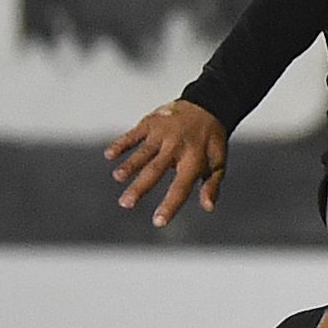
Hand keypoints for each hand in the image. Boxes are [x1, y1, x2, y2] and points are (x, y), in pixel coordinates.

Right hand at [104, 99, 229, 227]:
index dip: (170, 205)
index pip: (181, 187)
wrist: (207, 105)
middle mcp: (177, 146)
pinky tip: (109, 155)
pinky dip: (121, 143)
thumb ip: (212, 185)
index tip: (158, 222)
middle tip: (126, 203)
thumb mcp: (218, 163)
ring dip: (129, 164)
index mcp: (194, 159)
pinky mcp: (151, 122)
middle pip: (156, 169)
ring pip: (144, 151)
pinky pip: (134, 134)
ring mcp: (163, 133)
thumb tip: (208, 207)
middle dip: (140, 186)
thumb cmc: (210, 141)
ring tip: (118, 178)